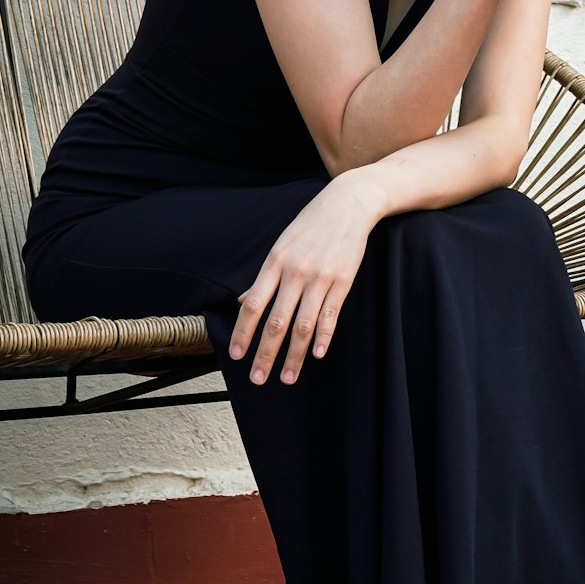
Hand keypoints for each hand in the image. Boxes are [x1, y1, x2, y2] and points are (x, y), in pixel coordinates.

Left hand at [228, 171, 381, 384]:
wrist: (348, 204)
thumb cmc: (310, 226)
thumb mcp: (281, 245)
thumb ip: (263, 277)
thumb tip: (242, 302)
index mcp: (274, 262)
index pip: (253, 305)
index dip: (243, 332)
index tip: (236, 355)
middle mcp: (294, 272)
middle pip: (276, 321)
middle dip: (265, 354)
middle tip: (258, 379)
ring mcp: (320, 278)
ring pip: (303, 325)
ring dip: (294, 355)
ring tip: (287, 377)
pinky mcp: (342, 281)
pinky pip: (330, 315)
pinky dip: (323, 337)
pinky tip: (317, 355)